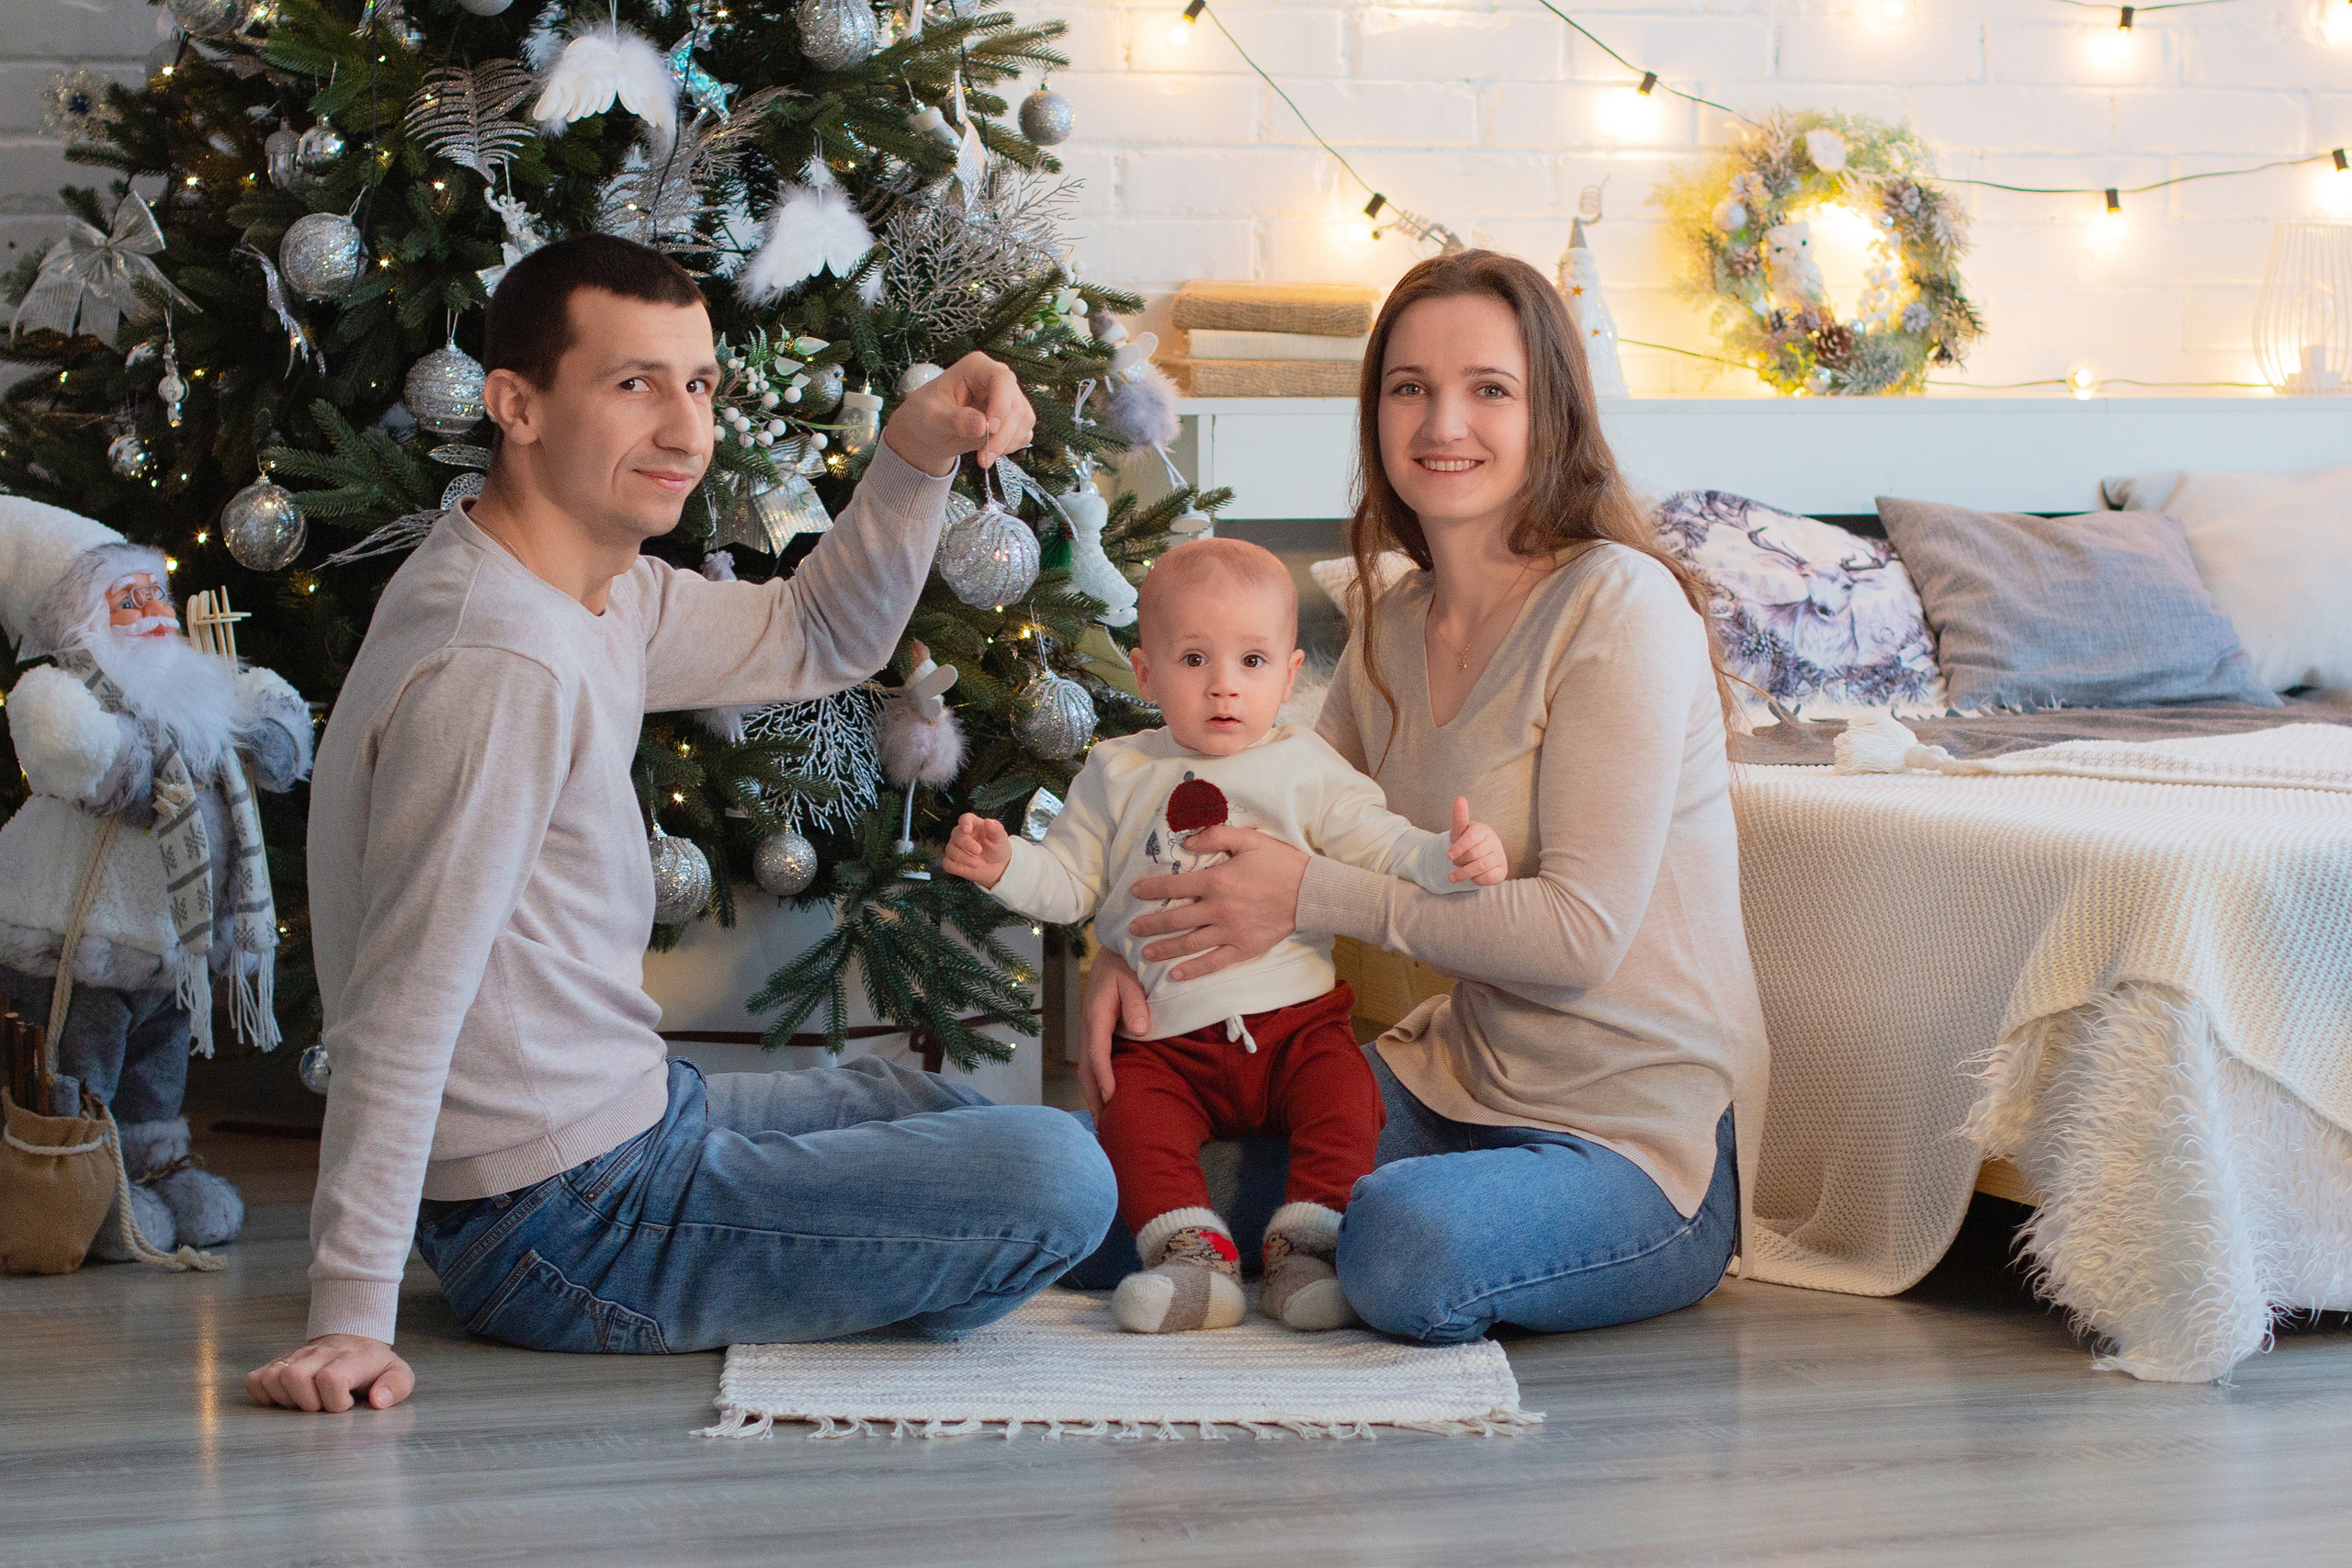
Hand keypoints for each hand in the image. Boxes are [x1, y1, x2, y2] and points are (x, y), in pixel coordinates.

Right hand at [245, 1334, 413, 1412]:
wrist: (354, 1341)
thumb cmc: (374, 1367)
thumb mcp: (398, 1374)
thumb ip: (396, 1386)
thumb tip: (378, 1401)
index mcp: (352, 1358)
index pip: (330, 1379)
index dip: (335, 1402)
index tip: (345, 1406)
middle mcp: (321, 1353)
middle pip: (295, 1378)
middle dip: (307, 1403)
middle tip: (322, 1405)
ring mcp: (297, 1356)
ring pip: (272, 1378)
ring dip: (285, 1399)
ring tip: (305, 1401)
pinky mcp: (278, 1362)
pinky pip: (255, 1380)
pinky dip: (263, 1395)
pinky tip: (285, 1399)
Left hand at [882, 351, 1036, 475]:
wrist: (929, 430)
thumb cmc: (926, 414)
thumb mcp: (932, 417)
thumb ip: (955, 420)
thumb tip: (982, 425)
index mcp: (976, 367)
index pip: (1002, 379)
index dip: (1001, 404)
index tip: (989, 429)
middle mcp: (997, 378)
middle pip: (1016, 405)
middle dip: (1002, 435)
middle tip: (984, 459)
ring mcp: (1008, 397)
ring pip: (1024, 420)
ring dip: (1008, 443)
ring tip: (984, 458)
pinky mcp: (1013, 417)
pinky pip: (1024, 432)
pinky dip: (1011, 446)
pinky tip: (990, 451)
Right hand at [943, 812, 1011, 888]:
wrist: (998, 867)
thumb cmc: (998, 848)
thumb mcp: (1000, 838)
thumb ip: (995, 829)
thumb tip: (988, 822)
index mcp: (973, 825)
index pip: (965, 819)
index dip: (964, 823)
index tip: (967, 829)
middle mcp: (962, 835)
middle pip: (956, 835)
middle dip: (966, 843)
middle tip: (978, 851)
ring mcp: (956, 848)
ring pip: (951, 850)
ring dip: (963, 857)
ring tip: (977, 863)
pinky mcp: (953, 862)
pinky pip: (947, 864)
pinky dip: (954, 867)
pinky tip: (965, 868)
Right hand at [1078, 948, 1150, 1116]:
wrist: (1112, 952)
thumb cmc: (1126, 964)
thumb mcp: (1131, 978)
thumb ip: (1136, 1003)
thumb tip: (1140, 1031)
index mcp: (1096, 1015)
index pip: (1097, 1053)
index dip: (1104, 1077)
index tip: (1111, 1099)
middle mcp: (1087, 1027)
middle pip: (1086, 1069)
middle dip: (1094, 1097)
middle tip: (1106, 1127)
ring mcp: (1088, 1031)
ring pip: (1085, 1069)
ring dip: (1092, 1095)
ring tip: (1104, 1122)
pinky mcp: (1093, 1033)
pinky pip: (1091, 1063)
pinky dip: (1095, 1083)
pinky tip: (1105, 1098)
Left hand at [1125, 824, 1307, 982]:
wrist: (1311, 893)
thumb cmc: (1280, 863)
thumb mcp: (1249, 839)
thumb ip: (1216, 836)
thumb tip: (1187, 842)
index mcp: (1217, 881)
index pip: (1174, 885)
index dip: (1151, 888)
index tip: (1134, 892)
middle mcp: (1219, 909)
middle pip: (1175, 919)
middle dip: (1150, 925)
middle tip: (1132, 930)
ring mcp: (1231, 932)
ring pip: (1189, 943)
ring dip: (1164, 949)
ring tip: (1146, 954)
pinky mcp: (1244, 949)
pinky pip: (1214, 962)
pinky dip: (1193, 970)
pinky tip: (1175, 975)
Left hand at [1447, 796, 1508, 886]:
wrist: (1476, 856)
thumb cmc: (1466, 841)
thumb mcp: (1460, 829)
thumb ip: (1459, 816)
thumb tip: (1460, 798)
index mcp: (1483, 830)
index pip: (1472, 837)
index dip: (1459, 847)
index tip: (1448, 856)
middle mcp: (1494, 842)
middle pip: (1473, 854)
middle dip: (1460, 861)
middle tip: (1454, 861)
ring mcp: (1500, 856)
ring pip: (1480, 867)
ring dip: (1464, 873)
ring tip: (1453, 876)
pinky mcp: (1502, 870)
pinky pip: (1488, 878)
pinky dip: (1476, 880)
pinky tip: (1472, 877)